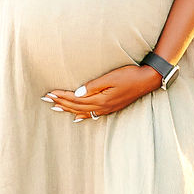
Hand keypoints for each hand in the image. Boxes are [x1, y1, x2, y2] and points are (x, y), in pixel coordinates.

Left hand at [44, 64, 162, 119]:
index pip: (76, 99)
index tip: (50, 93)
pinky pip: (92, 114)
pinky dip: (82, 116)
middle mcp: (103, 107)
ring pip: (82, 112)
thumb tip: (76, 93)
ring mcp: (107, 109)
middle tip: (46, 100)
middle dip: (61, 103)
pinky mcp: (111, 108)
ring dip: (68, 109)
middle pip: (76, 107)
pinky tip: (76, 118)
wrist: (147, 80)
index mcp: (101, 99)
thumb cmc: (130, 75)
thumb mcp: (111, 77)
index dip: (62, 97)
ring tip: (55, 108)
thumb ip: (93, 86)